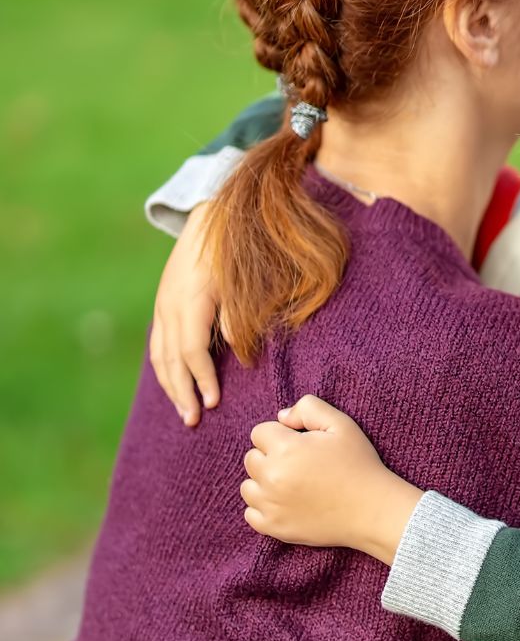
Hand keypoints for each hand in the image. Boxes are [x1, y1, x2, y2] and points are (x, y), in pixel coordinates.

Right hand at [149, 201, 225, 426]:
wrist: (211, 218)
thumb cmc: (232, 251)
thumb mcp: (239, 279)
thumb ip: (236, 314)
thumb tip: (235, 349)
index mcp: (190, 302)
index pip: (192, 352)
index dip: (202, 379)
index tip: (213, 403)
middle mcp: (170, 307)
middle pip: (172, 360)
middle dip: (182, 393)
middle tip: (193, 421)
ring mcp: (163, 307)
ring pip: (161, 355)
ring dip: (171, 386)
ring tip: (183, 411)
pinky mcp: (163, 305)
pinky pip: (160, 344)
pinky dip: (166, 368)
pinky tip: (174, 383)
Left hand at [240, 395, 422, 563]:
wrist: (373, 510)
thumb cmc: (359, 464)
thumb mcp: (341, 424)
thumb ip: (308, 408)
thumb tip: (281, 417)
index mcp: (285, 449)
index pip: (259, 432)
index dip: (281, 435)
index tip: (302, 445)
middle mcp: (272, 477)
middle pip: (251, 458)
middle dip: (270, 457)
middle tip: (301, 464)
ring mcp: (270, 505)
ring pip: (248, 486)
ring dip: (264, 482)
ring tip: (293, 484)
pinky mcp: (274, 527)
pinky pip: (250, 513)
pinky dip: (263, 507)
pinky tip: (286, 503)